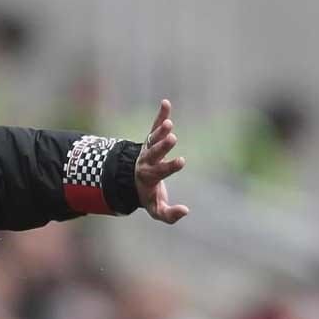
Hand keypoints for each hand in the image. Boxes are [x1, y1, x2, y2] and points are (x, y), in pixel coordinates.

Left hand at [136, 99, 189, 223]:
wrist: (132, 182)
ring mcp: (147, 150)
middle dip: (162, 146)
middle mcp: (146, 162)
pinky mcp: (149, 140)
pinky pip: (153, 127)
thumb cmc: (148, 197)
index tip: (182, 161)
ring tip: (169, 122)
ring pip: (152, 139)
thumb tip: (186, 211)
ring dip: (160, 130)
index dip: (170, 166)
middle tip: (172, 138)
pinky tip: (166, 103)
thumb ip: (169, 215)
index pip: (160, 171)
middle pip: (154, 153)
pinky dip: (160, 115)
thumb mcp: (156, 210)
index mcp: (149, 177)